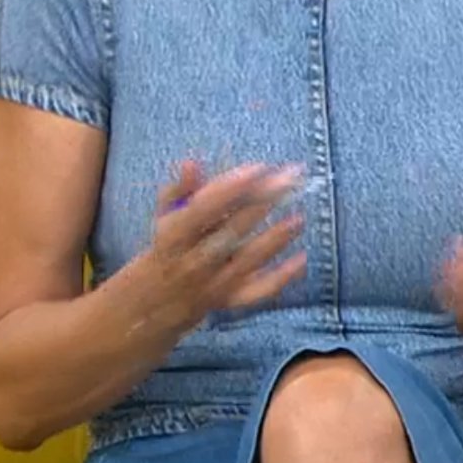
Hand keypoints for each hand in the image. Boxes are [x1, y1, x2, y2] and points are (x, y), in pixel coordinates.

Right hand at [125, 159, 307, 332]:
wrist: (160, 299)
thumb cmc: (170, 245)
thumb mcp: (166, 216)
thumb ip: (179, 189)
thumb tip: (191, 163)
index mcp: (175, 236)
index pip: (204, 209)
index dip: (231, 187)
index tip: (259, 168)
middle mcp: (194, 260)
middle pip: (232, 229)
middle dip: (263, 202)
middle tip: (291, 178)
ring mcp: (215, 282)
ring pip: (249, 260)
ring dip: (276, 238)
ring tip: (299, 217)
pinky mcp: (231, 298)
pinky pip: (259, 291)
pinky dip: (282, 277)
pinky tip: (302, 258)